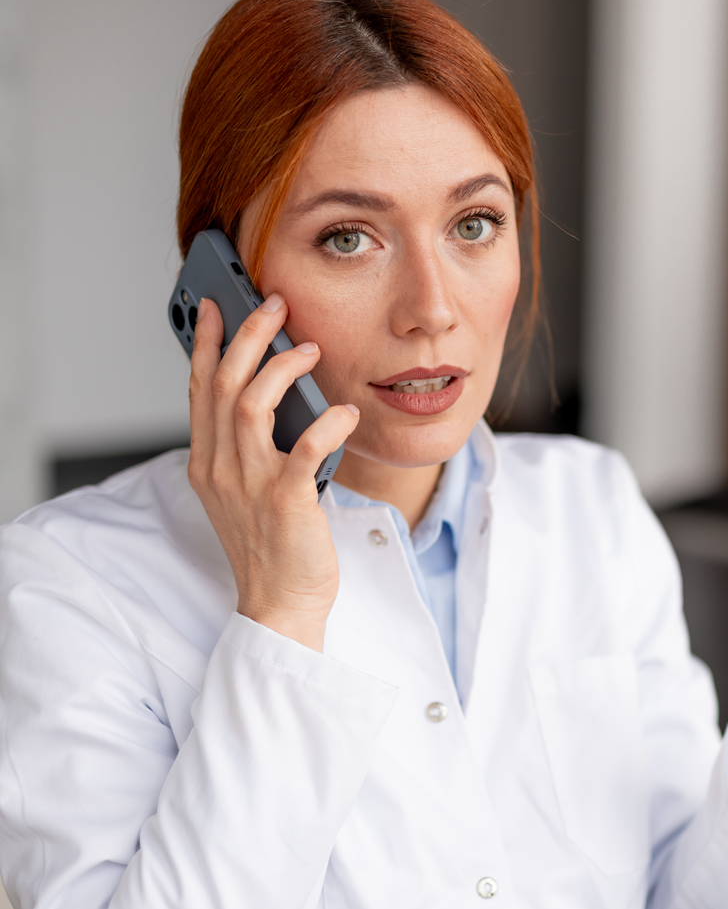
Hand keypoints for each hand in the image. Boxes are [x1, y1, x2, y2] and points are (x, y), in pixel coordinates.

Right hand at [187, 294, 358, 650]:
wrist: (280, 602)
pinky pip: (306, 447)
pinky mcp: (286, 500)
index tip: (214, 305)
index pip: (199, 389)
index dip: (205, 342)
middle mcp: (221, 468)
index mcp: (207, 463)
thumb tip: (270, 397)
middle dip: (247, 335)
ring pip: (253, 403)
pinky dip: (327, 422)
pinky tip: (346, 412)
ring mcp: (250, 484)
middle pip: (224, 383)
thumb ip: (246, 447)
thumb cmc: (270, 545)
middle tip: (274, 305)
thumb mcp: (243, 491)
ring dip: (282, 368)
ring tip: (309, 349)